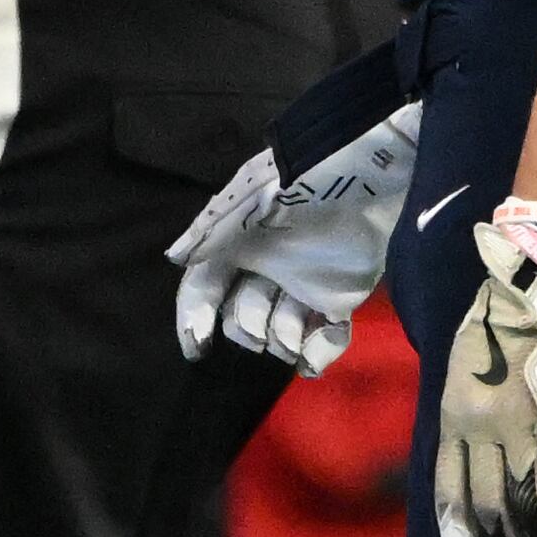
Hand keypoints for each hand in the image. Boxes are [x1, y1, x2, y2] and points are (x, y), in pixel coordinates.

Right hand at [168, 95, 421, 374]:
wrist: (363, 175)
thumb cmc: (296, 184)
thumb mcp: (244, 201)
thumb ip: (208, 232)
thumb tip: (174, 259)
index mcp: (236, 246)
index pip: (205, 287)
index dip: (195, 316)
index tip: (198, 348)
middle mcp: (265, 269)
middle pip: (242, 316)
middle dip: (246, 328)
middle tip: (260, 332)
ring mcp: (304, 284)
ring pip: (282, 331)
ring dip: (281, 342)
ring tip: (292, 340)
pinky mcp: (342, 296)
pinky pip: (328, 336)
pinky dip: (319, 353)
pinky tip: (312, 361)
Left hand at [434, 210, 536, 536]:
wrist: (535, 277)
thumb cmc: (498, 316)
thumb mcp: (462, 366)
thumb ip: (466, 411)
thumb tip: (476, 452)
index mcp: (453, 413)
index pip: (447, 490)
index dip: (458, 534)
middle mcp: (482, 426)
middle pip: (491, 503)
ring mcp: (524, 424)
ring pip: (531, 499)